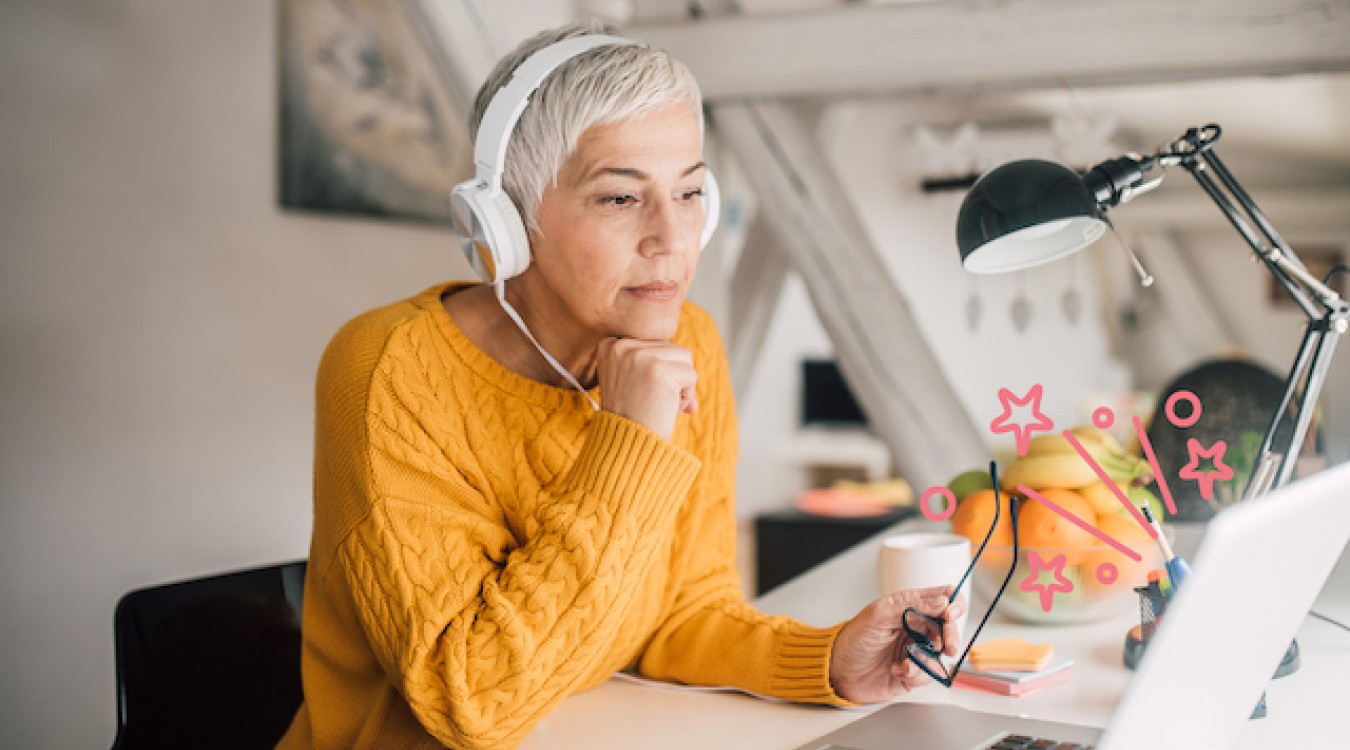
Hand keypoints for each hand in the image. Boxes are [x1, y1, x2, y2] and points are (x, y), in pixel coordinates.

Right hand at [596, 337, 697, 439]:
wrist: (626, 446)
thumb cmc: (630, 417)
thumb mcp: (629, 380)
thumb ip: (648, 360)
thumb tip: (684, 356)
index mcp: (610, 345)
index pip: (655, 343)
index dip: (660, 369)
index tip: (646, 391)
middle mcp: (621, 346)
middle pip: (670, 348)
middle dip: (674, 377)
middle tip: (658, 402)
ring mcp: (640, 356)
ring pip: (684, 358)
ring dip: (682, 385)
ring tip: (663, 405)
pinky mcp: (659, 370)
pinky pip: (692, 375)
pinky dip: (687, 396)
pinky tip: (669, 409)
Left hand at [829, 586, 966, 703]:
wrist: (837, 672)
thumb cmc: (853, 639)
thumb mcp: (878, 615)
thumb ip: (910, 606)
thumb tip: (941, 601)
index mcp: (909, 607)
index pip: (943, 598)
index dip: (952, 604)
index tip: (949, 615)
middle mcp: (916, 627)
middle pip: (949, 627)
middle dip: (950, 637)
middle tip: (947, 647)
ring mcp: (917, 650)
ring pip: (941, 653)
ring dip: (926, 658)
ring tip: (907, 661)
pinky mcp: (914, 673)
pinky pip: (929, 674)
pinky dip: (915, 673)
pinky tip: (897, 670)